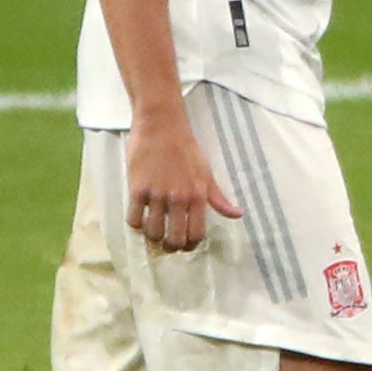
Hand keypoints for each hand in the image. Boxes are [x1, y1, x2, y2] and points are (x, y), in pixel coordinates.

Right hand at [122, 109, 239, 251]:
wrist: (161, 124)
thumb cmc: (185, 147)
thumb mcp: (206, 172)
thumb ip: (218, 198)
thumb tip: (237, 215)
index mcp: (198, 195)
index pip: (196, 234)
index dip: (190, 245)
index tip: (184, 243)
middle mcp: (178, 198)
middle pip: (174, 239)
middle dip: (171, 246)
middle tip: (167, 242)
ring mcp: (156, 194)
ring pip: (153, 232)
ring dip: (152, 236)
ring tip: (152, 230)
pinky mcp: (137, 188)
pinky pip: (134, 219)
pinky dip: (136, 223)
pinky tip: (139, 216)